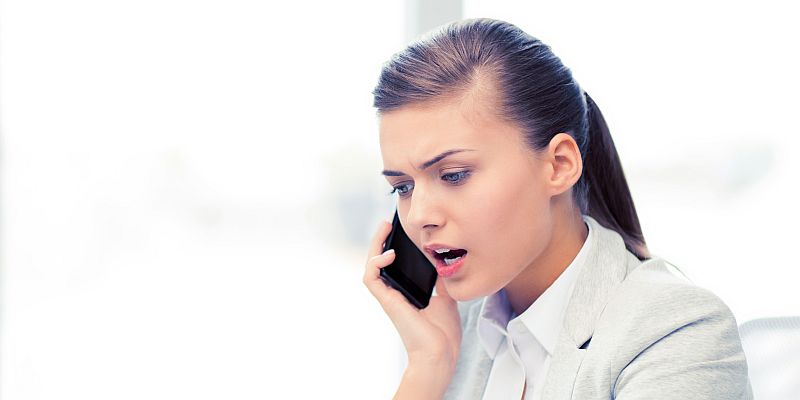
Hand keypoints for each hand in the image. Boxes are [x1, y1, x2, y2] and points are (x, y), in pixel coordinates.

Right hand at [362, 220, 462, 371]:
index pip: (394, 265)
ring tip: (383, 228)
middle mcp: (394, 293)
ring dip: (374, 245)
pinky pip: (371, 278)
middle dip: (381, 240)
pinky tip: (388, 253)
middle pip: (379, 261)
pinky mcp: (387, 301)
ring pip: (371, 266)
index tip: (400, 229)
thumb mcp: (447, 298)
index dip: (392, 246)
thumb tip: (444, 262)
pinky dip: (376, 263)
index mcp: (406, 292)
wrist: (441, 353)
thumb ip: (442, 281)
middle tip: (387, 223)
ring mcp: (389, 297)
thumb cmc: (443, 333)